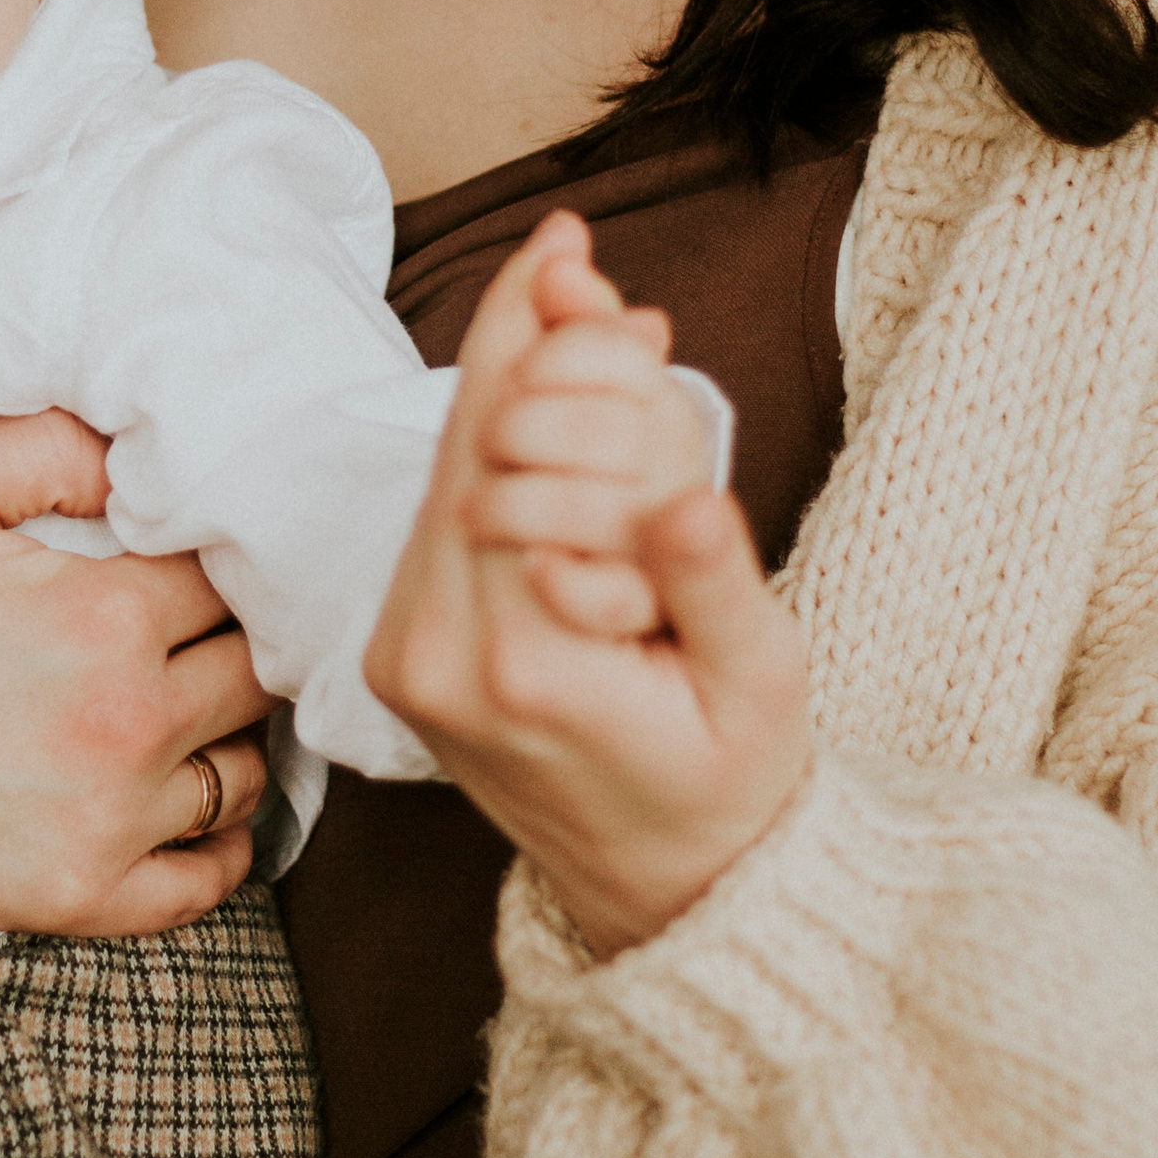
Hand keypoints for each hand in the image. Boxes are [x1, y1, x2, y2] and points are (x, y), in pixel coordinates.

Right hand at [0, 408, 268, 942]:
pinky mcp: (78, 896)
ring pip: (245, 774)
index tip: (191, 567)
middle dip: (235, 644)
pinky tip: (198, 809)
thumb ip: (51, 446)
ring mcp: (106, 820)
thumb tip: (144, 454)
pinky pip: (205, 883)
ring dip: (230, 738)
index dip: (219, 563)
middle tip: (194, 636)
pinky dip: (223, 849)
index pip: (229, 580)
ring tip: (188, 713)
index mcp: (103, 616)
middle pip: (253, 675)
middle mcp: (125, 722)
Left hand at [366, 212, 813, 955]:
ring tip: (590, 324)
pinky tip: (549, 403)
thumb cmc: (730, 781)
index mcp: (526, 670)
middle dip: (536, 353)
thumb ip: (716, 587)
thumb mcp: (760, 688)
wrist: (664, 887)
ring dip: (509, 391)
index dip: (554, 349)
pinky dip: (488, 448)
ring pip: (441, 470)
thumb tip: (683, 504)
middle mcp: (436, 662)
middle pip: (465, 446)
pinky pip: (436, 515)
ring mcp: (403, 660)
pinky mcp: (398, 654)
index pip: (516, 455)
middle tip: (619, 302)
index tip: (596, 270)